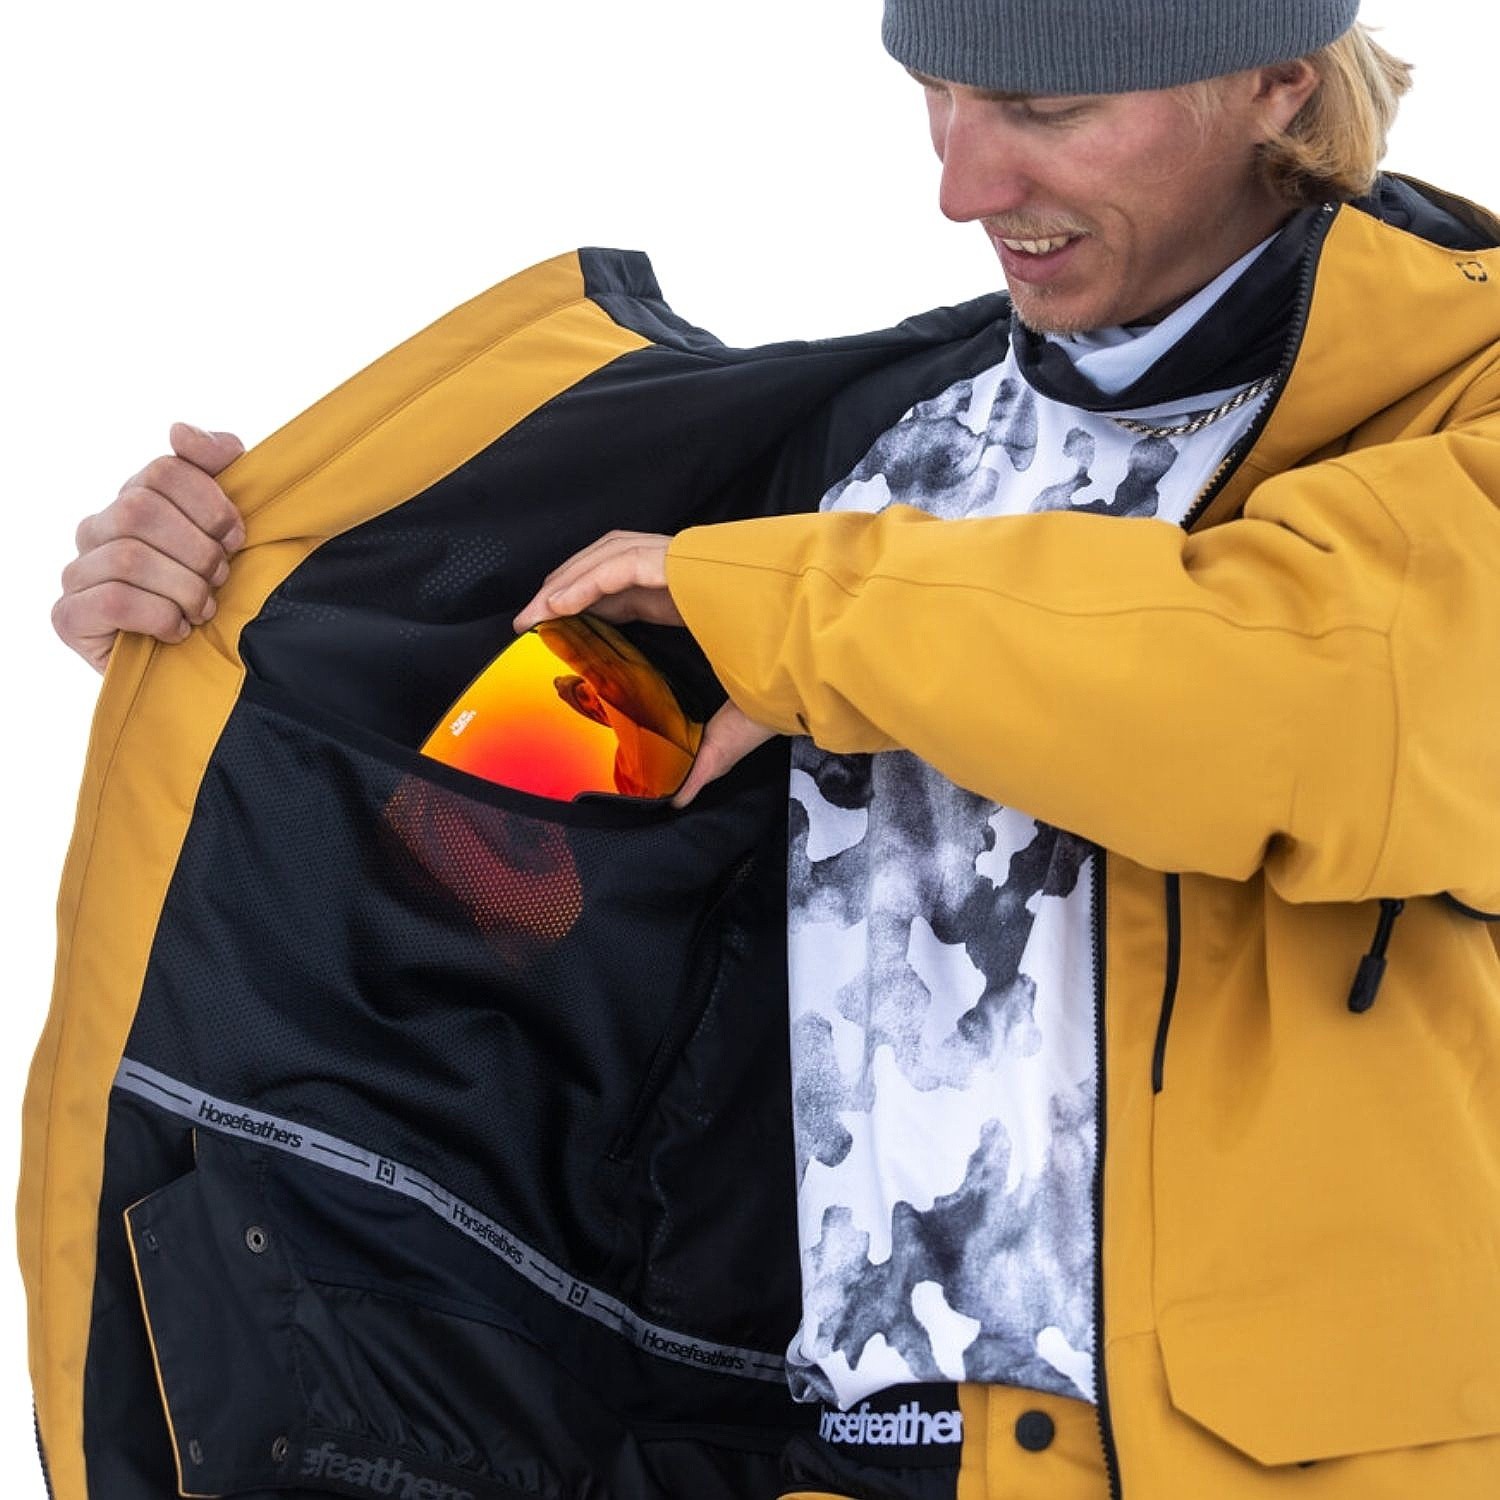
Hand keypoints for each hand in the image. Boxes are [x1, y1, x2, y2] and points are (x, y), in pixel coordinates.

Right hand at [54, 422, 245, 671]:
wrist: (205, 663)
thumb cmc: (217, 590)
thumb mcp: (232, 524)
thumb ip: (217, 463)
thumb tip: (180, 431)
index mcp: (134, 498)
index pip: (165, 470)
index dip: (211, 504)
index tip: (236, 538)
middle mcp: (97, 528)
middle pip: (141, 511)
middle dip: (198, 550)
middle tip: (220, 578)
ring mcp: (78, 572)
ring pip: (129, 559)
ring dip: (184, 588)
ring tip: (203, 608)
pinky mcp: (69, 617)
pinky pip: (113, 601)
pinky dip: (159, 616)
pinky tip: (178, 630)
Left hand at [514, 530, 777, 806]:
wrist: (830, 638)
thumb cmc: (799, 671)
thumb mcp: (744, 721)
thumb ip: (709, 756)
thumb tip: (681, 800)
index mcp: (697, 604)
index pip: (628, 595)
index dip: (589, 608)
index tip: (555, 636)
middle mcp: (687, 577)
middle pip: (609, 568)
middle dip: (567, 589)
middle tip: (532, 626)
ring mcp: (686, 564)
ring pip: (607, 557)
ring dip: (565, 582)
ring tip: (533, 617)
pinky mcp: (685, 562)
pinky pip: (619, 565)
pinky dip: (582, 582)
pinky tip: (553, 608)